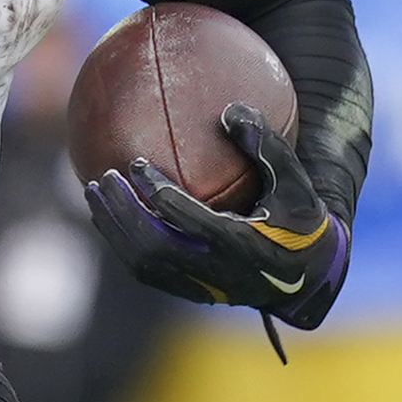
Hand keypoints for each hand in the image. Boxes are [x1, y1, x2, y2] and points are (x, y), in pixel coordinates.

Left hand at [84, 105, 349, 328]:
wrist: (307, 277)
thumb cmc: (300, 219)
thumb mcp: (294, 181)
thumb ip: (267, 146)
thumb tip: (230, 109)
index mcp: (242, 244)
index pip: (189, 221)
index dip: (157, 194)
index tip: (137, 164)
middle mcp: (216, 271)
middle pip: (153, 246)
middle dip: (124, 213)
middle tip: (102, 178)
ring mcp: (200, 286)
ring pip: (143, 262)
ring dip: (114, 228)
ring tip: (94, 192)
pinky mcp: (190, 293)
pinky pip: (147, 269)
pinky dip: (122, 242)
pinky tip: (107, 214)